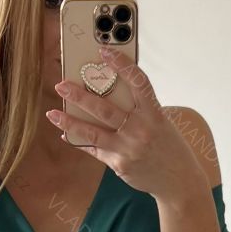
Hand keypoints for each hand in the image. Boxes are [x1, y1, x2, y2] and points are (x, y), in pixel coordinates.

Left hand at [46, 46, 207, 205]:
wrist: (178, 181)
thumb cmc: (168, 146)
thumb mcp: (161, 122)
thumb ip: (139, 109)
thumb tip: (108, 93)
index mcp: (154, 113)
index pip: (138, 82)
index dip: (121, 64)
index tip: (103, 50)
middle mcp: (140, 129)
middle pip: (105, 108)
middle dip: (80, 96)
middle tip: (61, 86)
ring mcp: (128, 148)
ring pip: (93, 132)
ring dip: (70, 121)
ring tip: (52, 113)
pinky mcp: (119, 164)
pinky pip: (95, 149)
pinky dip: (79, 141)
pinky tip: (65, 133)